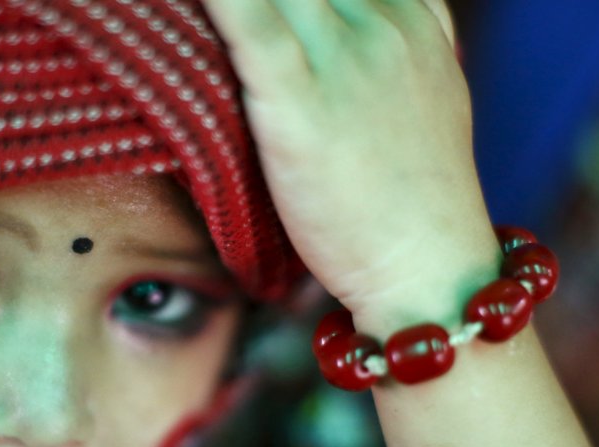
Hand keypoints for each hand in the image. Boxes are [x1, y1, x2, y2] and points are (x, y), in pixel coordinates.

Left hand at [202, 0, 499, 330]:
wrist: (430, 268)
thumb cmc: (413, 198)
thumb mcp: (427, 96)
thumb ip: (393, 47)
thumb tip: (347, 28)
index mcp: (412, 20)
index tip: (253, 11)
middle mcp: (382, 26)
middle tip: (178, 10)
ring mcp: (346, 60)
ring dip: (226, 0)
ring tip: (169, 9)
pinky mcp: (301, 103)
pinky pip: (252, 25)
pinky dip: (222, 4)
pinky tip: (189, 0)